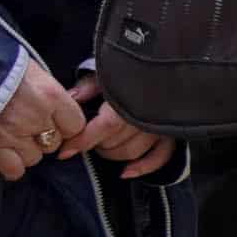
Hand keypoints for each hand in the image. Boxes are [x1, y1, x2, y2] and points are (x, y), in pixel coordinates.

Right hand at [0, 59, 87, 182]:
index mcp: (51, 95)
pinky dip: (11, 166)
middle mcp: (37, 118)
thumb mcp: (31, 68)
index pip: (75, 124)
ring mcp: (14, 135)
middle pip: (54, 143)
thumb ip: (47, 90)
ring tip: (12, 137)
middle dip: (43, 138)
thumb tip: (59, 105)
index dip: (65, 126)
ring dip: (26, 151)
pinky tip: (4, 154)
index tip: (55, 123)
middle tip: (27, 127)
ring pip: (34, 158)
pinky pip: (14, 170)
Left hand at [60, 76, 176, 177]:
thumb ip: (88, 86)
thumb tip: (70, 100)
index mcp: (130, 97)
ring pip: (132, 151)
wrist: (162, 64)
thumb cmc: (129, 70)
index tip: (65, 151)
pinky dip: (143, 167)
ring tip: (103, 145)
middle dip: (96, 144)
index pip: (106, 125)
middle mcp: (148, 113)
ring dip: (113, 154)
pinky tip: (125, 172)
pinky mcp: (171, 133)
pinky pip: (160, 156)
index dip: (83, 140)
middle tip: (86, 139)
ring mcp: (161, 125)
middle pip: (116, 142)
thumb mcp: (105, 72)